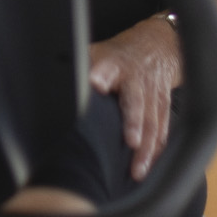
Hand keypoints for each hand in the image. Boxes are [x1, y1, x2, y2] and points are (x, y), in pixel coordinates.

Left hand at [88, 15, 181, 181]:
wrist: (155, 46)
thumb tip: (52, 82)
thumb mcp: (97, 53)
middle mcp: (136, 79)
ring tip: (138, 170)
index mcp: (115, 64)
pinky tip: (150, 167)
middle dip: (133, 122)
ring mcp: (153, 93)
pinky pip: (163, 130)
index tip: (96, 84)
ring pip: (153, 121)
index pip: (107, 69)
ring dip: (147, 148)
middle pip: (136, 102)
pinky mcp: (164, 105)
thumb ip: (79, 69)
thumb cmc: (118, 56)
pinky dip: (157, 151)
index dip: (102, 76)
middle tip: (130, 142)